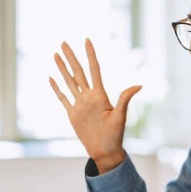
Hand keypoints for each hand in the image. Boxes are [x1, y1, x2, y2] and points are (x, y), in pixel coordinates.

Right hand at [49, 39, 141, 173]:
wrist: (105, 151)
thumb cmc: (115, 135)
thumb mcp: (120, 116)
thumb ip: (125, 99)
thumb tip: (139, 85)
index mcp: (100, 95)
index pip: (94, 70)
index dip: (90, 55)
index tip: (87, 41)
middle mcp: (89, 97)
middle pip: (78, 72)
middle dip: (71, 57)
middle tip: (64, 42)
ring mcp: (79, 105)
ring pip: (69, 82)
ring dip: (62, 69)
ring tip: (56, 55)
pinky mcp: (72, 114)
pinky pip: (63, 98)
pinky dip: (57, 88)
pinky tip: (52, 78)